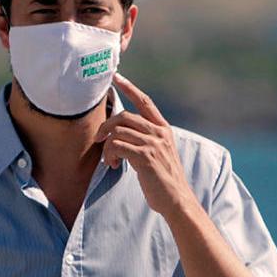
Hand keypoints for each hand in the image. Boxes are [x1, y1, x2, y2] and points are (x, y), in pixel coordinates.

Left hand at [95, 73, 193, 216]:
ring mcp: (153, 144)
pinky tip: (112, 165)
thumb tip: (120, 133)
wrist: (177, 200)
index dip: (129, 87)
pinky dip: (109, 155)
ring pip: (118, 132)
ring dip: (107, 146)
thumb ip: (146, 139)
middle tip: (99, 140)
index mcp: (163, 129)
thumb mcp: (159, 153)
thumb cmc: (164, 179)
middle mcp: (159, 133)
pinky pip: (117, 146)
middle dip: (106, 126)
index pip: (145, 101)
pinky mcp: (146, 157)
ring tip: (109, 160)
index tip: (116, 76)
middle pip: (124, 116)